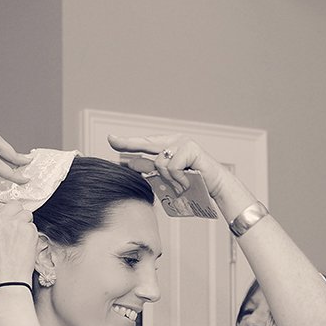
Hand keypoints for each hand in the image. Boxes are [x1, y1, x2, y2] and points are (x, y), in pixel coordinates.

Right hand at [0, 201, 37, 292]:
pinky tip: (25, 248)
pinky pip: (33, 226)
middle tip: (15, 231)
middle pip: (13, 205)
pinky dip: (32, 235)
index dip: (3, 214)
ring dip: (25, 224)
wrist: (2, 284)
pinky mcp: (28, 230)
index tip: (6, 223)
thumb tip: (2, 223)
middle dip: (16, 215)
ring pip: (26, 213)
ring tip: (21, 240)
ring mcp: (13, 222)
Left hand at [107, 133, 234, 198]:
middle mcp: (173, 140)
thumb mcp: (167, 177)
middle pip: (146, 143)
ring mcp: (182, 142)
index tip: (111, 139)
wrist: (215, 186)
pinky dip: (178, 179)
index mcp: (167, 145)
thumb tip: (131, 163)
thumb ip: (150, 170)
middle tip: (111, 140)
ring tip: (181, 185)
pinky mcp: (190, 148)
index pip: (144, 143)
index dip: (127, 142)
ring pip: (160, 163)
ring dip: (169, 179)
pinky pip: (173, 167)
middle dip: (129, 144)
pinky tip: (187, 182)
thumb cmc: (191, 182)